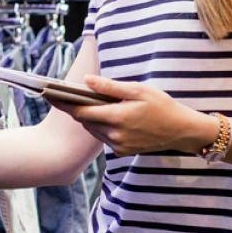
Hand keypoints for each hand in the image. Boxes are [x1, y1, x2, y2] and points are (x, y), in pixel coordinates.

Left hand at [50, 76, 218, 156]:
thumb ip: (110, 87)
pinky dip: (100, 126)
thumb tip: (87, 81)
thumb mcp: (138, 90)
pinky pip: (104, 137)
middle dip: (75, 108)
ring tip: (81, 103)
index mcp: (117, 117)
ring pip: (93, 130)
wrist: (181, 130)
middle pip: (85, 121)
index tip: (50, 95)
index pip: (82, 111)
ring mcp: (119, 145)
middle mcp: (115, 135)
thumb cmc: (162, 105)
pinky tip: (103, 116)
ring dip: (88, 118)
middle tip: (63, 95)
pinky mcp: (123, 151)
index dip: (65, 103)